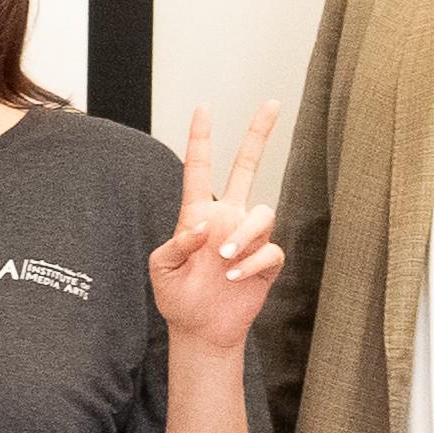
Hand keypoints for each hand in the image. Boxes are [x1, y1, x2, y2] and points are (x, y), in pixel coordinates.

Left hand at [146, 103, 287, 351]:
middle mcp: (228, 218)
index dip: (202, 139)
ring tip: (224, 259)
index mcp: (198, 213)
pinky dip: (252, 262)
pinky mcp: (266, 261)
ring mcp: (249, 238)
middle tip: (272, 103)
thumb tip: (203, 226)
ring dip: (244, 234)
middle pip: (248, 167)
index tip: (203, 108)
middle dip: (259, 135)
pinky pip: (271, 249)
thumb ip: (176, 244)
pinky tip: (234, 277)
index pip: (201, 168)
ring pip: (263, 212)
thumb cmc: (177, 296)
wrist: (200, 329)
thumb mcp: (161, 268)